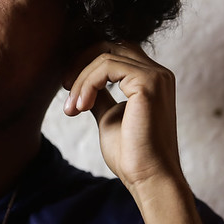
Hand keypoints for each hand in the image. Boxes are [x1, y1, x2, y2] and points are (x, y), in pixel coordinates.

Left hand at [63, 42, 183, 190]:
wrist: (148, 178)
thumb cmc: (131, 154)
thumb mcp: (109, 116)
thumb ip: (101, 95)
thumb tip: (86, 84)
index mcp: (151, 80)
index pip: (115, 52)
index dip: (87, 64)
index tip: (68, 88)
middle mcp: (158, 73)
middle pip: (110, 45)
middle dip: (81, 62)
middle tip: (65, 88)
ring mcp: (156, 76)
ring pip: (105, 56)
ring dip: (81, 80)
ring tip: (73, 108)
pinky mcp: (148, 82)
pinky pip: (106, 66)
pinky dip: (87, 83)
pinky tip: (82, 107)